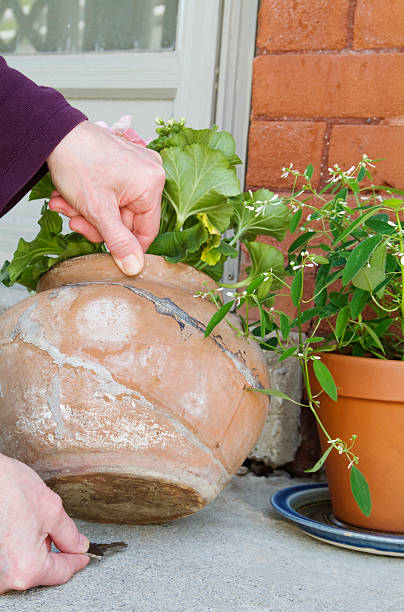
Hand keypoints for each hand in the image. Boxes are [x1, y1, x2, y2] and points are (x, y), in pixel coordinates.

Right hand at [0, 455, 88, 592]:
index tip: (83, 557)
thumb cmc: (7, 489)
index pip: (61, 571)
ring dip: (30, 548)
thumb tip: (78, 545)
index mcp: (26, 567)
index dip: (76, 560)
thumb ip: (69, 533)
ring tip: (24, 520)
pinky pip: (8, 561)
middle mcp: (5, 578)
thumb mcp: (50, 508)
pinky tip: (14, 527)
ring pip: (23, 565)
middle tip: (49, 525)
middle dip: (50, 549)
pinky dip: (15, 548)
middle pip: (40, 570)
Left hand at [46, 120, 164, 275]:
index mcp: (152, 184)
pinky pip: (111, 195)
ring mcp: (136, 168)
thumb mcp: (98, 210)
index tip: (103, 247)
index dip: (123, 244)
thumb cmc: (77, 159)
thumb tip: (135, 267)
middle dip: (96, 223)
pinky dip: (90, 200)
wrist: (53, 132)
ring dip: (88, 213)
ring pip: (115, 210)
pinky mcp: (122, 166)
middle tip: (75, 220)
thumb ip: (118, 242)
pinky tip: (71, 196)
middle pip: (127, 221)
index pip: (146, 232)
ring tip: (67, 204)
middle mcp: (149, 174)